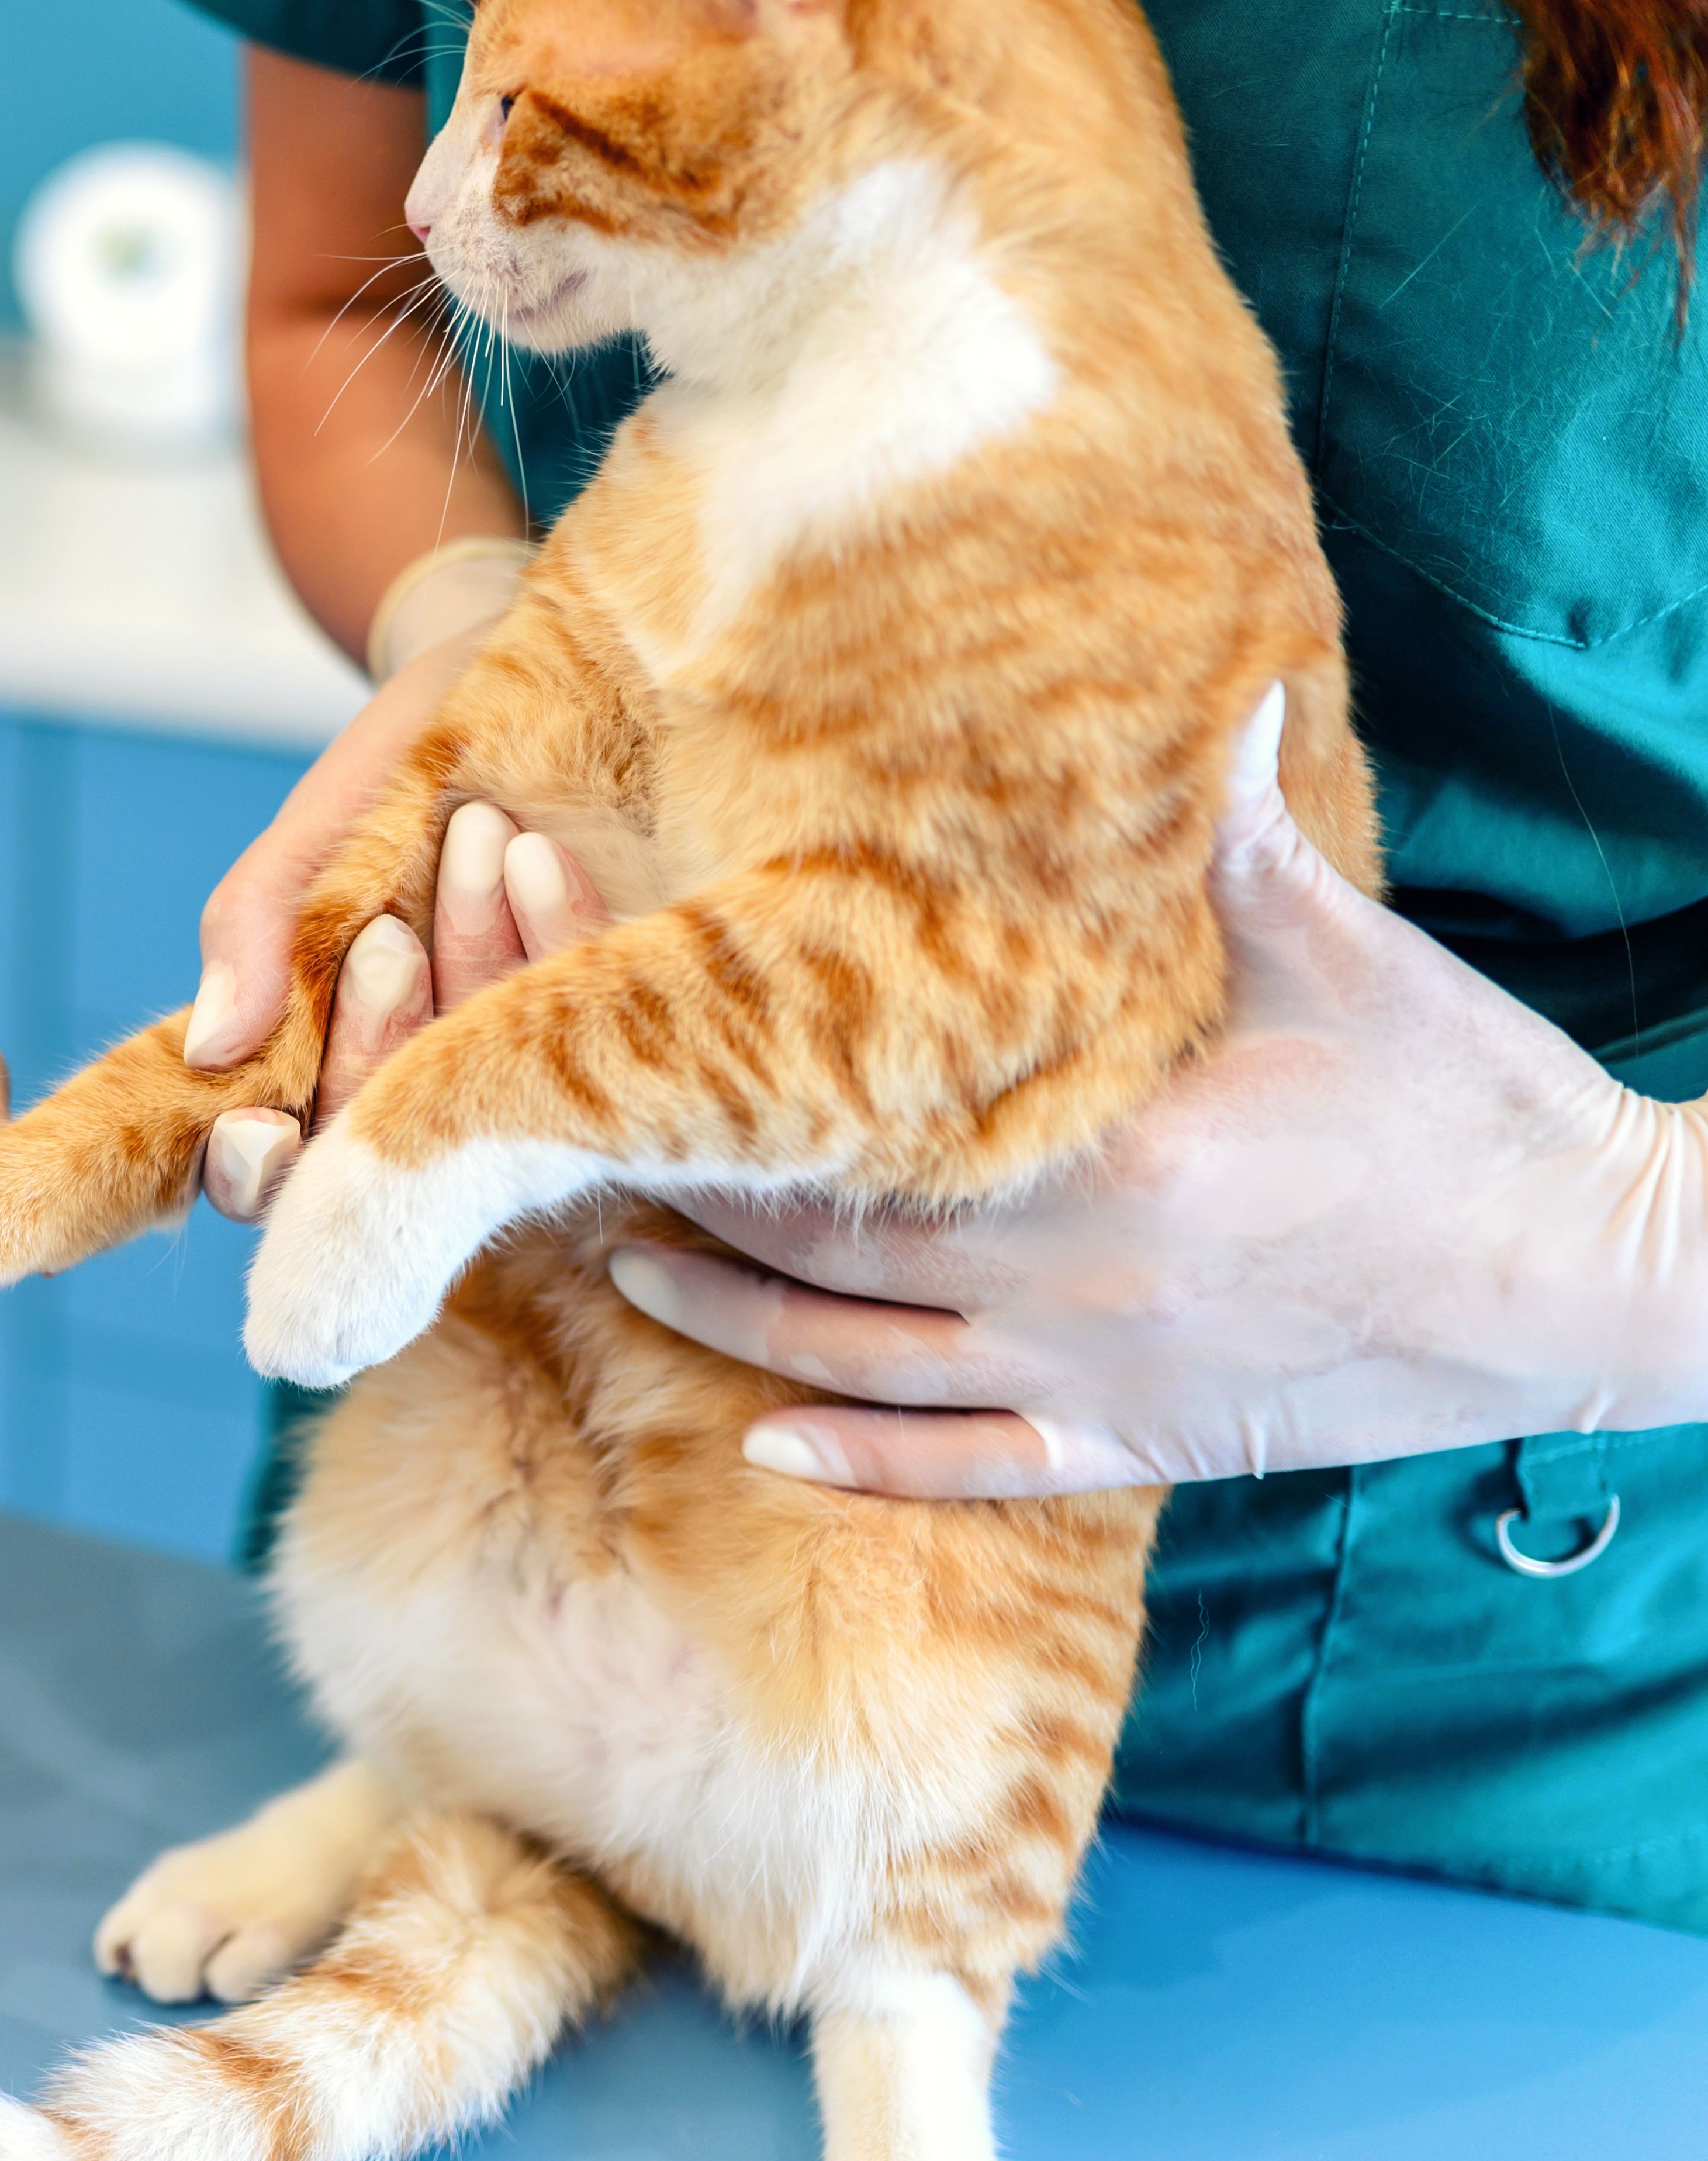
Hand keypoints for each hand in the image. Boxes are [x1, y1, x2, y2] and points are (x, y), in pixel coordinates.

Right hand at [201, 796, 607, 1219]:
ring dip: (470, 961)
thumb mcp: (321, 823)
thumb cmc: (410, 758)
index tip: (262, 1129)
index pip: (266, 1166)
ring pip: (482, 1082)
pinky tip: (539, 859)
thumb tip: (212, 1047)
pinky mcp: (617, 1025)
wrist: (536, 679)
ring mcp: (522, 1063)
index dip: (253, 1172)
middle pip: (379, 1140)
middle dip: (377, 1042)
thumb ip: (257, 924)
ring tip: (477, 834)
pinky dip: (554, 940)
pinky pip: (582, 1025)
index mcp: (320, 1052)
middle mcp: (422, 1081)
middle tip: (388, 939)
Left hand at [610, 703, 1707, 1493]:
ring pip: (853, 1366)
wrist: (1603, 1280)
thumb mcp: (1350, 951)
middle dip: (672, 1190)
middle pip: (808, 1241)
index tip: (624, 1029)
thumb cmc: (1479, 1103)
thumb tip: (1198, 690)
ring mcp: (1098, 1375)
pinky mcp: (1146, 1444)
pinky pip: (970, 1471)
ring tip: (617, 1271)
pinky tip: (767, 1448)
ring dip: (724, 1325)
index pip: (844, 1112)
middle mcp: (1067, 1277)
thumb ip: (1238, 836)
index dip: (713, 1075)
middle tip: (557, 1146)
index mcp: (1098, 1148)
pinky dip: (859, 1464)